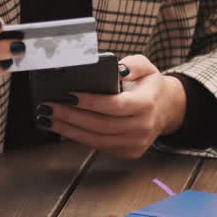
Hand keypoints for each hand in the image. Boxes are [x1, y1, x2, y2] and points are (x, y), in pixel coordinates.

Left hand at [36, 54, 186, 158]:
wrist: (166, 109)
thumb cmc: (150, 86)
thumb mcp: (147, 67)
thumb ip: (133, 64)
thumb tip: (117, 69)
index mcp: (147, 104)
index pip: (114, 105)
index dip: (90, 101)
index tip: (69, 94)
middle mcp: (142, 127)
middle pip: (101, 124)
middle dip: (71, 116)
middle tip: (49, 106)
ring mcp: (135, 143)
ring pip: (96, 139)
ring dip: (69, 129)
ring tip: (49, 118)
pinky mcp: (128, 152)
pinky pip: (99, 146)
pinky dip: (79, 137)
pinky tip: (64, 128)